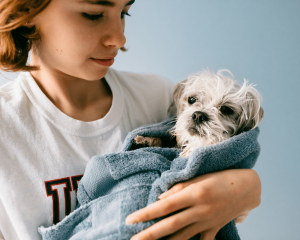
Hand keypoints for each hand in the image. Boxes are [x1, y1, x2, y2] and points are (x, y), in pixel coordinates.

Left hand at [126, 169, 260, 239]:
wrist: (248, 187)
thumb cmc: (221, 177)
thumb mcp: (199, 177)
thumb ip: (178, 188)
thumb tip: (160, 198)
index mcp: (194, 194)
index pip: (164, 206)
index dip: (146, 214)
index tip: (129, 220)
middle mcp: (199, 210)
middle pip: (170, 225)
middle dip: (149, 235)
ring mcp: (207, 222)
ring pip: (182, 237)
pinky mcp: (214, 229)